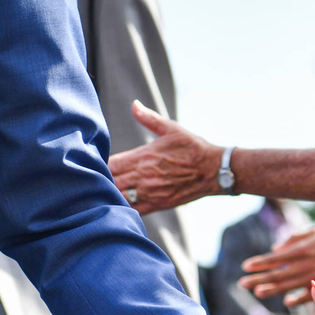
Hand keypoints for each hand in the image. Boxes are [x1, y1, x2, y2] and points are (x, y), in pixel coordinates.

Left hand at [107, 102, 221, 213]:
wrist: (214, 170)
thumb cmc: (193, 147)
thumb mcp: (171, 129)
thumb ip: (149, 118)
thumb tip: (134, 105)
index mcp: (143, 156)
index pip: (111, 164)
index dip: (101, 164)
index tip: (100, 163)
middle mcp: (144, 176)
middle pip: (112, 181)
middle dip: (103, 180)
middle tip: (100, 178)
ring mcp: (150, 192)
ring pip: (120, 197)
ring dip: (112, 193)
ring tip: (109, 190)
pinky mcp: (158, 204)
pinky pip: (134, 210)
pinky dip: (124, 208)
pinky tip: (121, 204)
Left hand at [240, 225, 314, 306]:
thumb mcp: (314, 232)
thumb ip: (293, 240)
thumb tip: (275, 249)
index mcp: (300, 250)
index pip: (273, 259)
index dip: (258, 263)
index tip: (245, 267)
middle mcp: (303, 266)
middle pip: (275, 275)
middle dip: (256, 279)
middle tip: (241, 284)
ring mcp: (312, 279)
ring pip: (286, 287)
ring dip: (270, 290)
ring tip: (257, 292)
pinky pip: (306, 297)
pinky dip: (295, 299)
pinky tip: (286, 301)